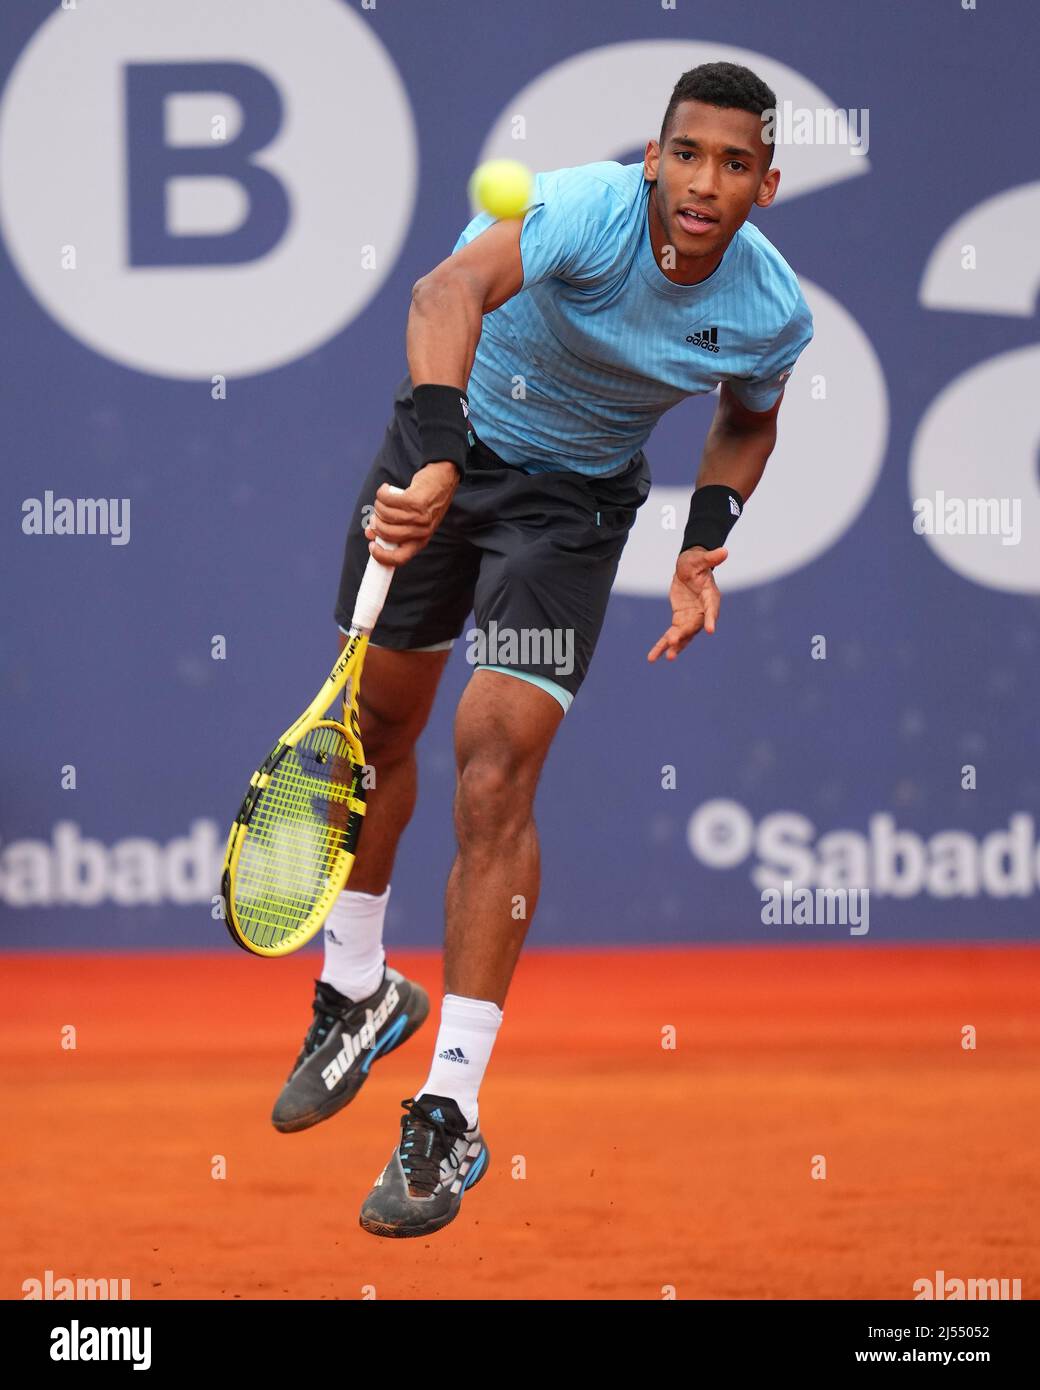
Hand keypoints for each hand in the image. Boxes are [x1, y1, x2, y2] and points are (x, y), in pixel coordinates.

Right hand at [365, 461, 459, 566]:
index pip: (400, 558)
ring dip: (378, 506)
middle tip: (375, 515)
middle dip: (376, 524)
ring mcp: (419, 516)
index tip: (371, 545)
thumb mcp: (414, 521)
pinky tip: (385, 489)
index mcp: (420, 541)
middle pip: (386, 534)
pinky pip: (388, 500)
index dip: (381, 556)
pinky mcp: (415, 500)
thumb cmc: (425, 502)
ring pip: (385, 515)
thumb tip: (370, 532)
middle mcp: (421, 531)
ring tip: (382, 499)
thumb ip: (394, 529)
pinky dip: (382, 493)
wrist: (442, 479)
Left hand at [647, 546, 726, 661]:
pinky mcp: (680, 621)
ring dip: (674, 646)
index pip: (712, 609)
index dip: (711, 619)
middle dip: (684, 635)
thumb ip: (711, 558)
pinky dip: (662, 646)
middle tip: (673, 642)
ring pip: (683, 635)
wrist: (688, 568)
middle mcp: (703, 611)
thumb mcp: (700, 558)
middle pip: (694, 626)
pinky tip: (653, 657)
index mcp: (710, 597)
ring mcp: (691, 618)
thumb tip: (724, 551)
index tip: (711, 630)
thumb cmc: (696, 562)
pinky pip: (671, 635)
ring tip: (666, 657)